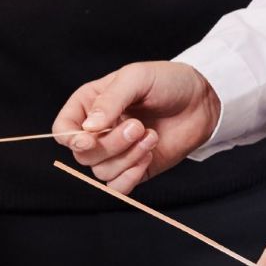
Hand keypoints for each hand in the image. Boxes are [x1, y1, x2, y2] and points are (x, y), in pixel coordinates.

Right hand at [52, 61, 220, 193]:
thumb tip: (88, 128)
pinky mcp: (134, 169)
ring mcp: (116, 152)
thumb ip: (110, 100)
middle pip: (83, 154)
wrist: (202, 100)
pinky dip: (131, 175)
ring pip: (101, 171)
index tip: (89, 138)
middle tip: (138, 126)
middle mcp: (98, 131)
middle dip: (111, 144)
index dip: (70, 138)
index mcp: (90, 105)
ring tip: (151, 135)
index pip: (63, 129)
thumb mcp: (136, 78)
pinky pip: (118, 187)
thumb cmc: (167, 81)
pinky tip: (149, 154)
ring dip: (127, 157)